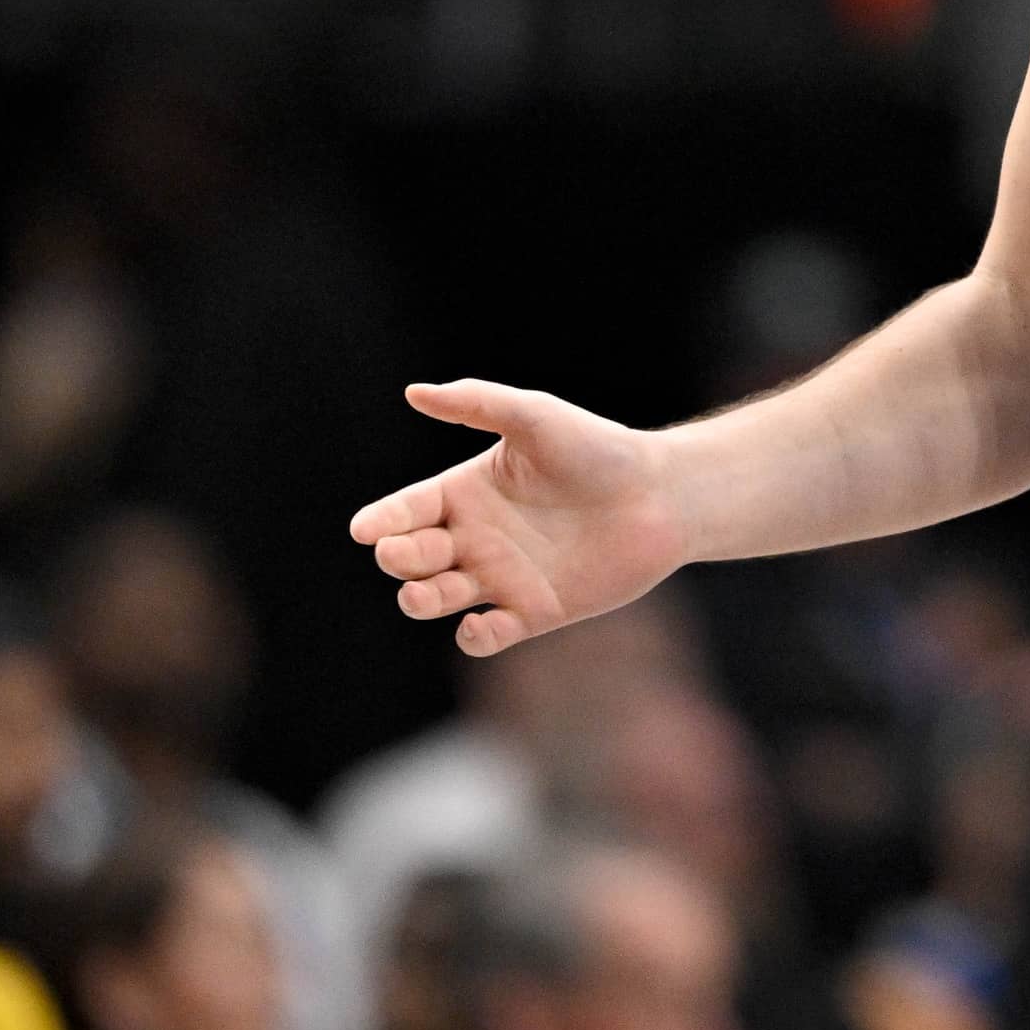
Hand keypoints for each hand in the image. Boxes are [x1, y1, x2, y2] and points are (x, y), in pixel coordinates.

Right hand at [351, 381, 684, 657]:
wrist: (662, 495)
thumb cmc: (598, 449)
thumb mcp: (534, 417)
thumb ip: (477, 403)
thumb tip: (414, 392)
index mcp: (466, 491)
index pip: (405, 511)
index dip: (381, 522)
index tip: (367, 530)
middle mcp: (475, 537)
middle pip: (410, 558)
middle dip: (398, 559)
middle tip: (404, 553)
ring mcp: (501, 577)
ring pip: (436, 599)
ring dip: (420, 600)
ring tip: (421, 592)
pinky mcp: (533, 612)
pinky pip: (486, 636)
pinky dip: (473, 638)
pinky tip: (477, 624)